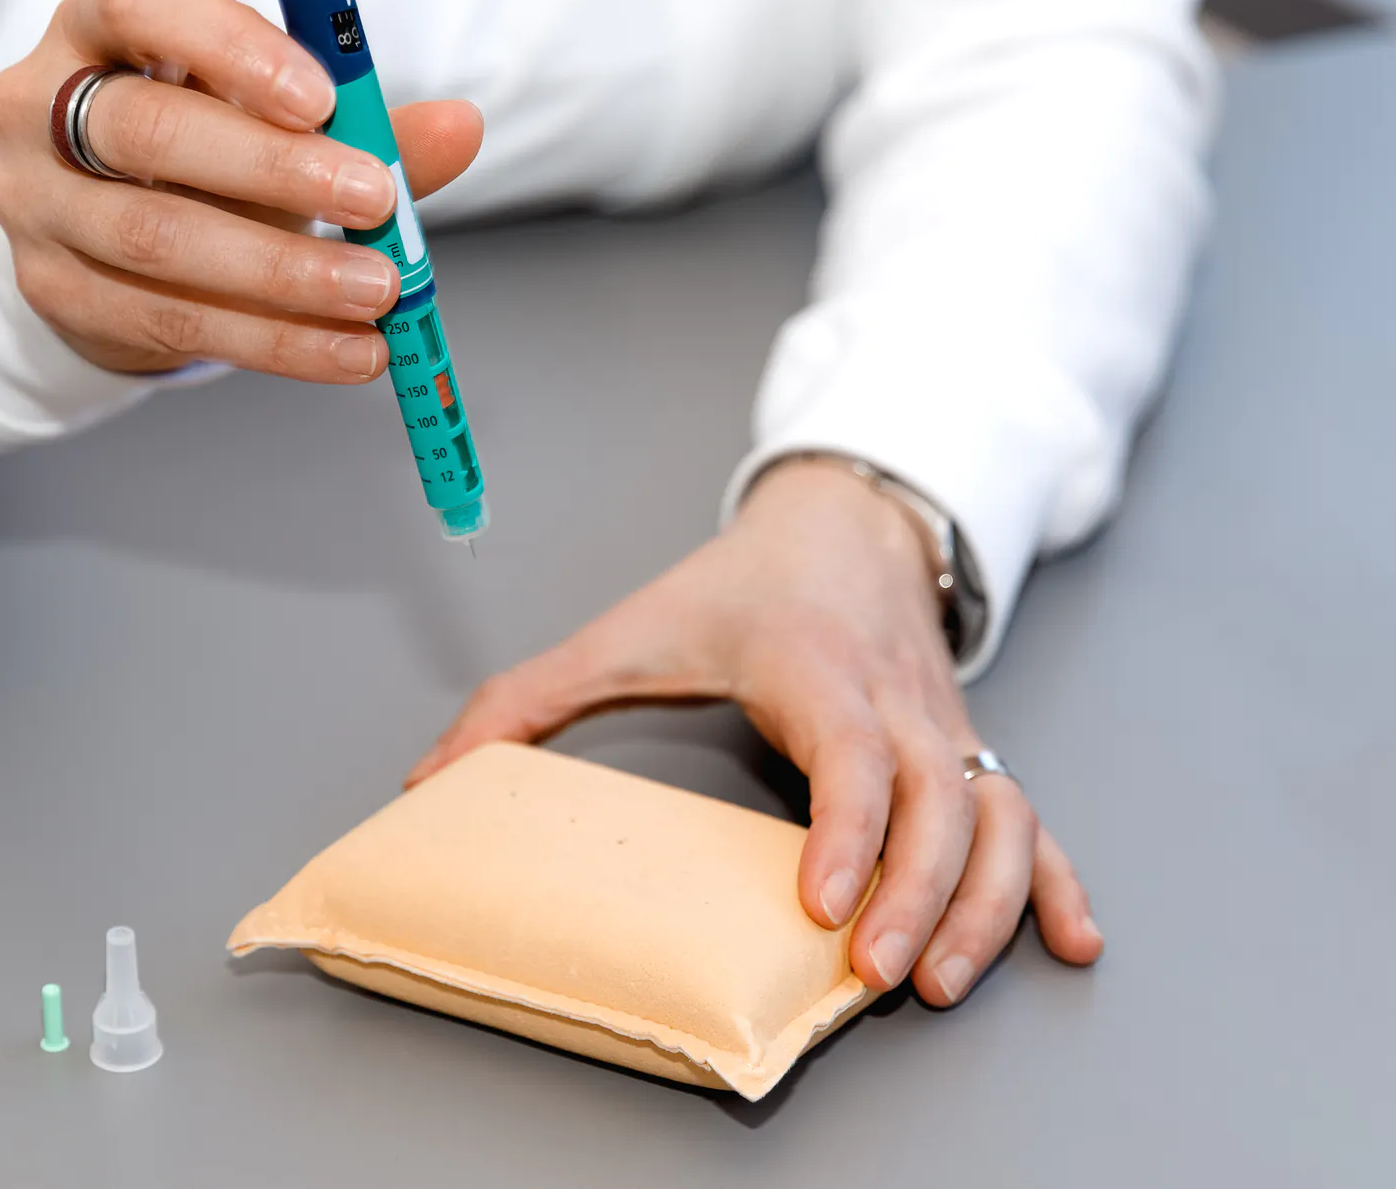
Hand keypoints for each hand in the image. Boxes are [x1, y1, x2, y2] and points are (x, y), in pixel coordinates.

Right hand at [0, 0, 483, 377]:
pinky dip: (274, 341)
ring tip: (375, 290)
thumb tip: (460, 128)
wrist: (99, 236)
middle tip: (372, 199)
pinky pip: (172, 322)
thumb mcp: (263, 114)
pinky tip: (348, 348)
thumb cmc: (196, 149)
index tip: (322, 97)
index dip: (232, 47)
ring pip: (156, 240)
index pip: (142, 5)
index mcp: (96, 26)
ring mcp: (36, 204)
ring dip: (281, 272)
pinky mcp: (54, 292)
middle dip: (271, 169)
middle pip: (147, 131)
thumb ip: (355, 119)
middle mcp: (41, 105)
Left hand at [407, 456, 1104, 1005]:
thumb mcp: (629, 626)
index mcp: (812, 668)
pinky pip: (1033, 816)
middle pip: (939, 801)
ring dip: (988, 901)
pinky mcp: (969, 749)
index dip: (846, 830)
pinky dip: (1056, 881)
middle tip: (878, 977)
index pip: (848, 751)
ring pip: (999, 815)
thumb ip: (528, 698)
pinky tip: (1067, 942)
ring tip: (946, 980)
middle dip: (920, 894)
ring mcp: (944, 728)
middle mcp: (893, 701)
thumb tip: (433, 775)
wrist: (846, 521)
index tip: (825, 904)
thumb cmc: (739, 585)